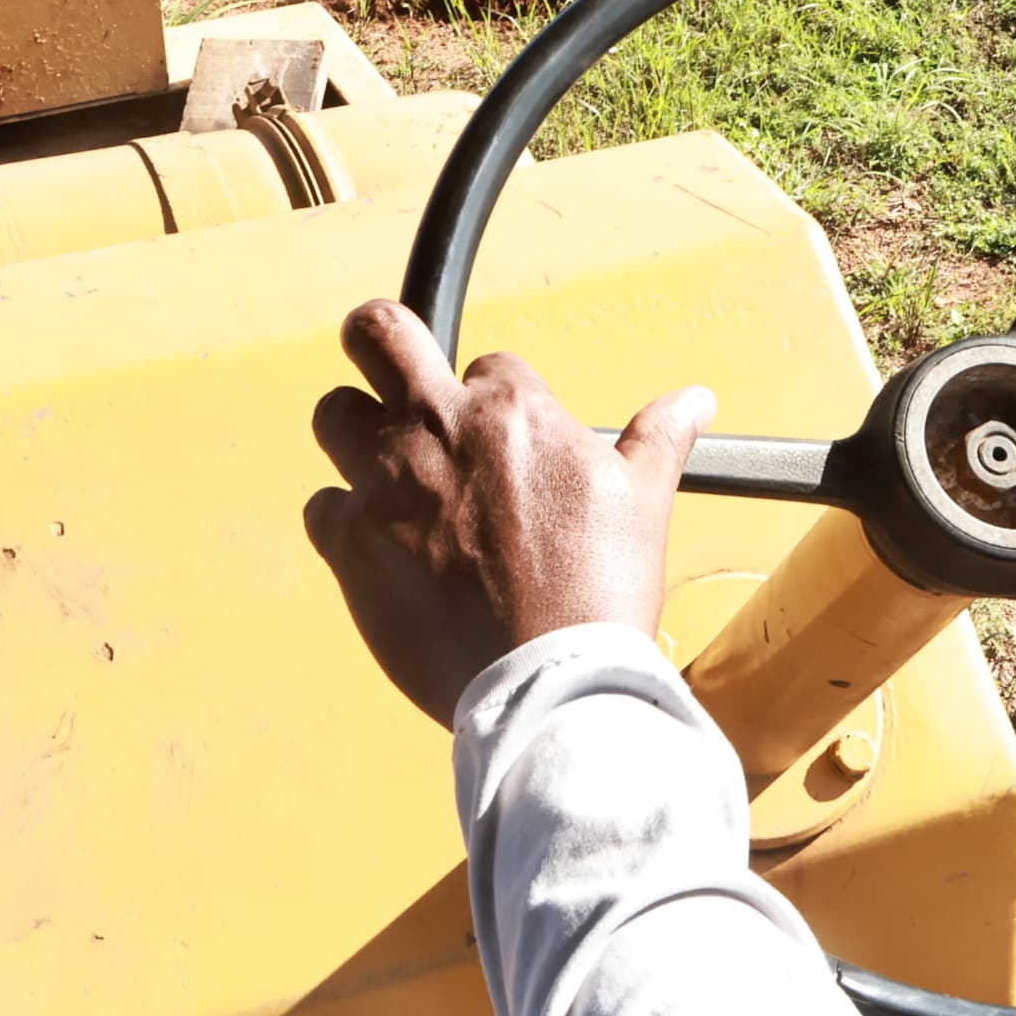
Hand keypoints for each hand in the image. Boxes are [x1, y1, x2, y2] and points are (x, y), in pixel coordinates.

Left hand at [305, 300, 711, 724]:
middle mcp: (436, 430)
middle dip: (375, 337)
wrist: (548, 680)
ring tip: (379, 465)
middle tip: (383, 356)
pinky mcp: (348, 544)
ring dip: (352, 431)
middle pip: (376, 335)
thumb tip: (694, 399)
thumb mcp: (644, 501)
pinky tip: (379, 548)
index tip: (503, 431)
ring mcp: (384, 485)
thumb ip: (659, 438)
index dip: (494, 393)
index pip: (487, 362)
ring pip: (333, 414)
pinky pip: (321, 507)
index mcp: (511, 409)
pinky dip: (343, 522)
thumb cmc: (599, 591)